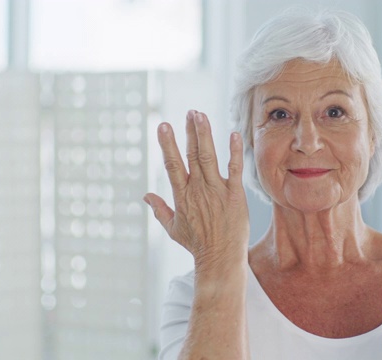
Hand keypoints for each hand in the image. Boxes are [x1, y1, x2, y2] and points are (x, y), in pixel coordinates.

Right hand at [144, 110, 248, 267]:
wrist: (220, 259)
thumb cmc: (198, 245)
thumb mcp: (173, 228)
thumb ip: (159, 209)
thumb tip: (146, 195)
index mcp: (182, 196)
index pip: (172, 165)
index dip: (167, 144)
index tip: (163, 125)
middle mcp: (198, 189)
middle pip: (192, 155)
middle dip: (190, 132)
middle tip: (190, 112)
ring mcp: (217, 191)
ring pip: (209, 157)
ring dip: (205, 135)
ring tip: (201, 115)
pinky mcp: (235, 195)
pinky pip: (235, 169)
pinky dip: (235, 151)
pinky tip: (234, 134)